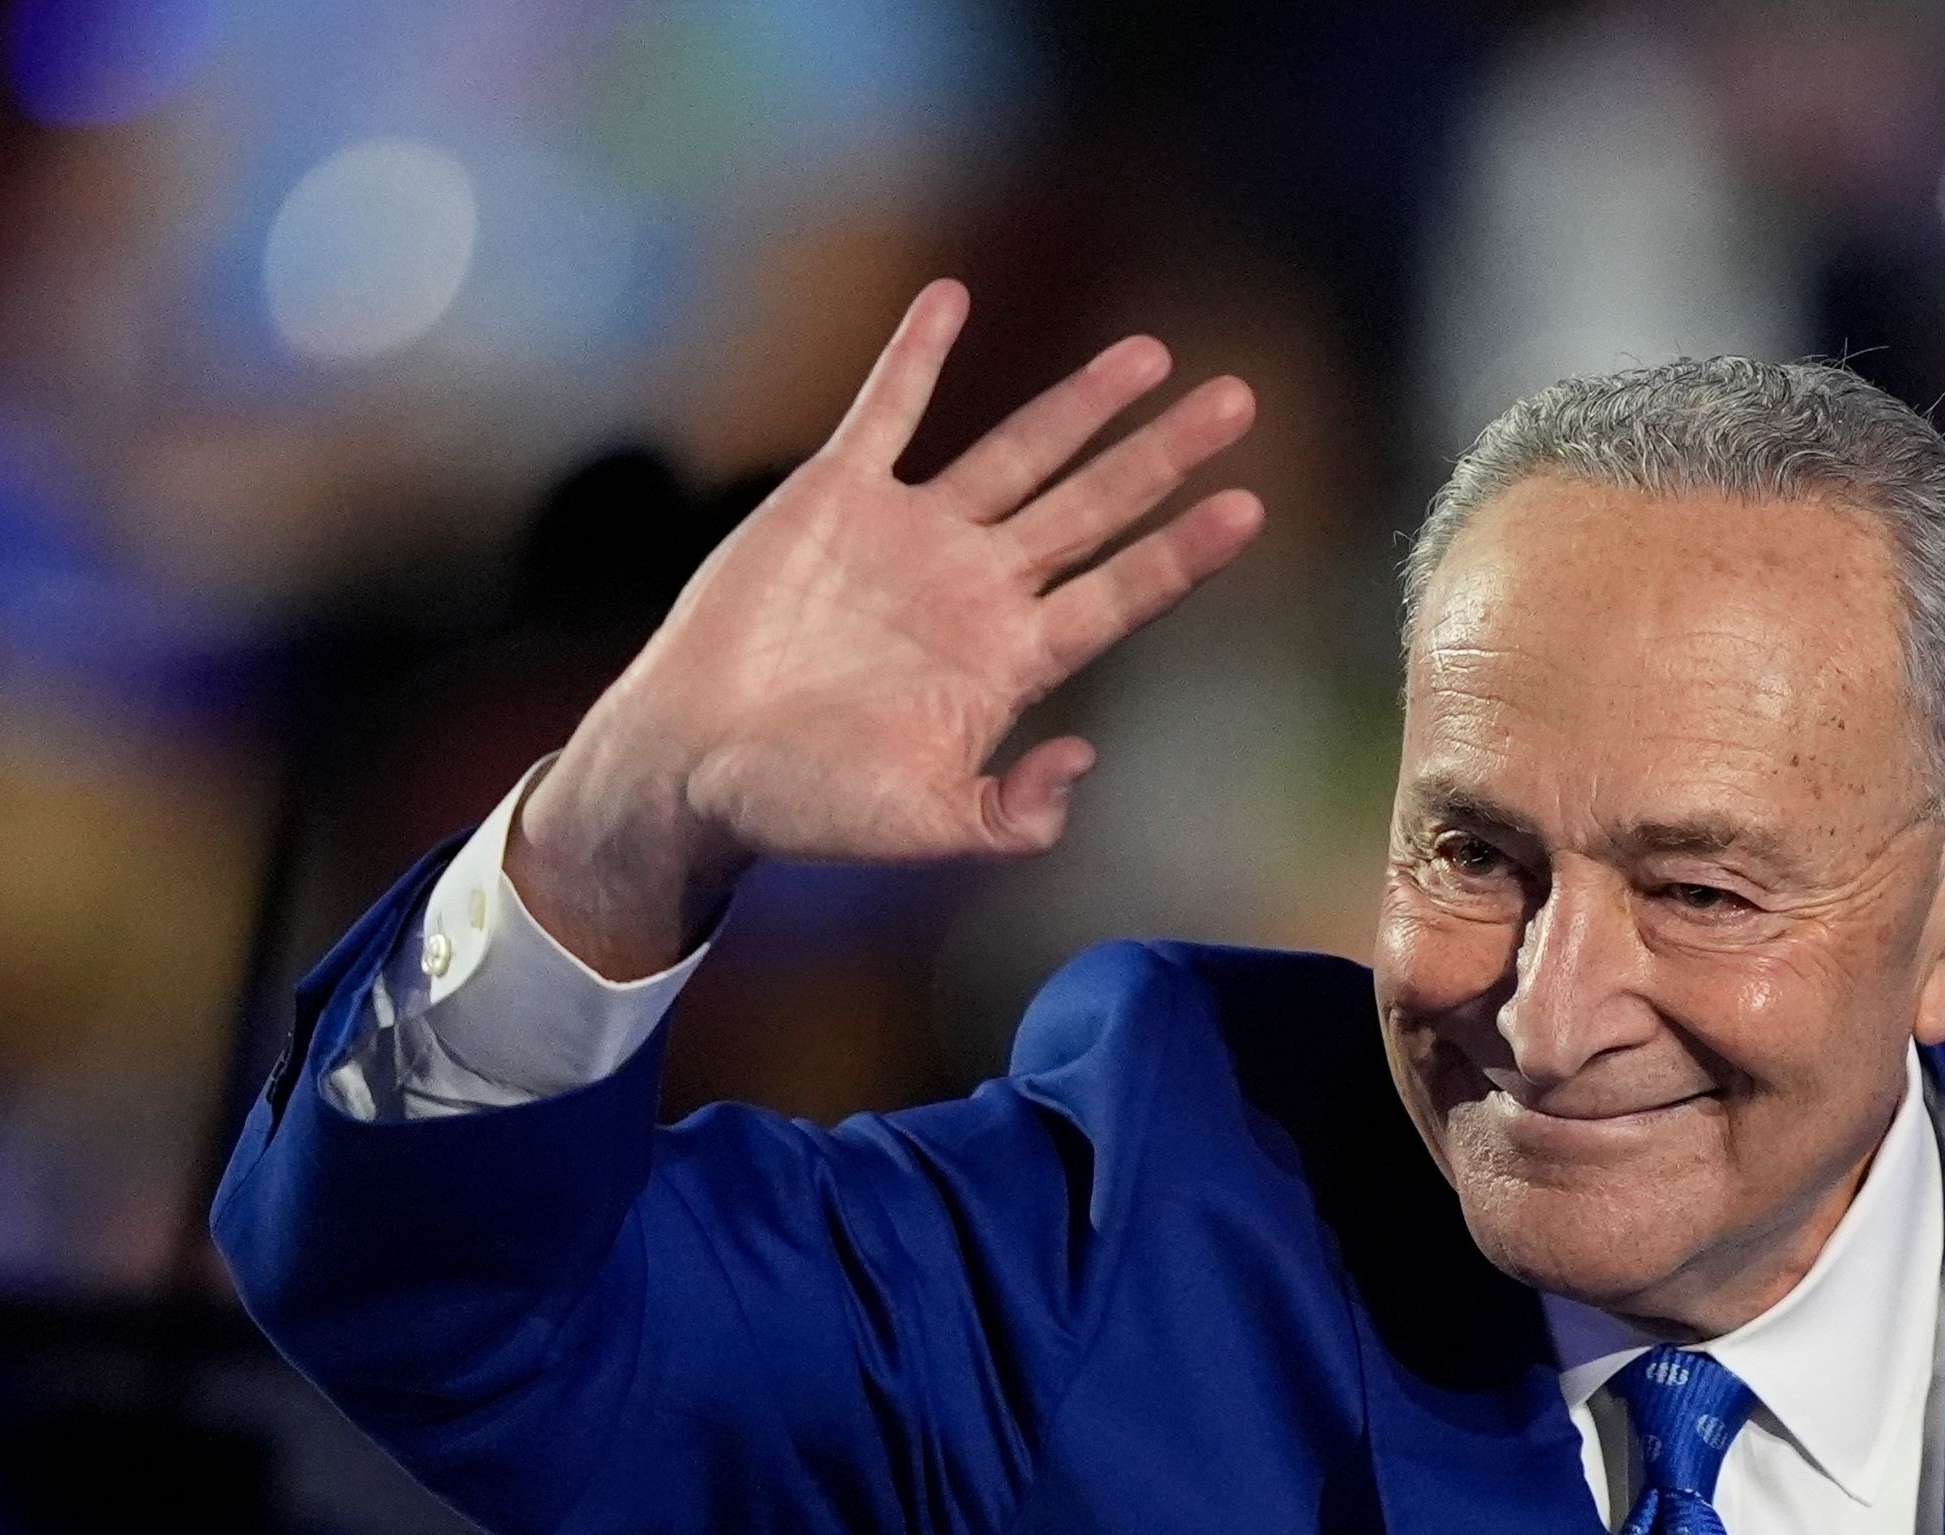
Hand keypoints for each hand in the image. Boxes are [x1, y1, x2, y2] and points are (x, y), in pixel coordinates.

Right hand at [512, 280, 1264, 975]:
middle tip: (1238, 402)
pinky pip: (884, 410)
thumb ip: (1008, 813)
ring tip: (1151, 354)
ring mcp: (912, 536)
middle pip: (1094, 507)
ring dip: (1082, 402)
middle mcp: (977, 588)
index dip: (1183, 552)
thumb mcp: (920, 827)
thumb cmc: (806, 809)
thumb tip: (1083, 762)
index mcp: (1010, 663)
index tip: (1249, 508)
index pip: (1119, 594)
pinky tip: (952, 297)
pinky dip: (916, 355)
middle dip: (1164, 455)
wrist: (695, 767)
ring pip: (1017, 451)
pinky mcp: (833, 498)